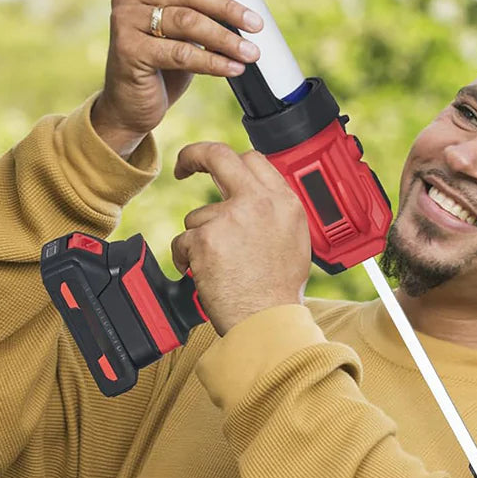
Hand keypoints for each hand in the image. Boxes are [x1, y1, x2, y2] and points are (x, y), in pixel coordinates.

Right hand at [94, 0, 264, 138]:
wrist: (132, 106)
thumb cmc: (160, 67)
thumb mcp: (181, 34)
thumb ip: (199, 15)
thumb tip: (244, 14)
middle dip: (226, 8)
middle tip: (255, 24)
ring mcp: (125, 23)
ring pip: (187, 22)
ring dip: (226, 38)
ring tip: (250, 52)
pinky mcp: (129, 50)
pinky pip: (181, 53)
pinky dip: (213, 61)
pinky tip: (232, 68)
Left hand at [170, 141, 311, 336]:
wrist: (267, 322)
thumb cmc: (279, 292)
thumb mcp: (293, 241)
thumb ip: (272, 214)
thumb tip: (250, 200)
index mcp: (284, 202)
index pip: (253, 160)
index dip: (230, 159)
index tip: (214, 165)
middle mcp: (259, 203)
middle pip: (219, 156)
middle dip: (194, 156)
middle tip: (182, 167)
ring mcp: (231, 218)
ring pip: (197, 217)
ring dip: (199, 240)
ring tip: (219, 268)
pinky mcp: (206, 238)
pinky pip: (183, 242)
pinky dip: (186, 259)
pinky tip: (205, 276)